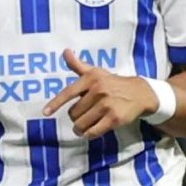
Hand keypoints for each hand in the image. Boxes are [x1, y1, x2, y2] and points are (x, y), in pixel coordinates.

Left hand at [43, 49, 158, 137]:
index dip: (56, 103)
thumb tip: (65, 51)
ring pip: (81, 124)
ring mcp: (107, 105)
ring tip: (85, 125)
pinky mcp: (114, 119)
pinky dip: (89, 134)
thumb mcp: (96, 72)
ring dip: (80, 128)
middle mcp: (98, 90)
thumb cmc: (113, 83)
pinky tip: (91, 131)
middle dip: (76, 117)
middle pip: (73, 113)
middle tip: (84, 115)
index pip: (69, 92)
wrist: (140, 93)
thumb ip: (78, 64)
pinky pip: (93, 132)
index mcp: (91, 79)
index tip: (45, 113)